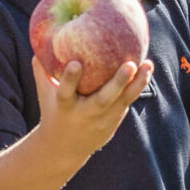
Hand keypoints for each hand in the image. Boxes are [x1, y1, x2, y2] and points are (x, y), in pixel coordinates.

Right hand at [34, 54, 150, 155]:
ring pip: (122, 101)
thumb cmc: (54, 112)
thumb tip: (41, 41)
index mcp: (64, 107)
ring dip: (137, 84)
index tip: (75, 64)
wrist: (65, 149)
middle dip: (117, 82)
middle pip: (103, 99)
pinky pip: (127, 101)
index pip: (65, 92)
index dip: (70, 79)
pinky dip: (137, 86)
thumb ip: (42, 70)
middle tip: (130, 64)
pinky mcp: (114, 121)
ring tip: (148, 64)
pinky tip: (147, 68)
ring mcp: (102, 120)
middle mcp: (85, 114)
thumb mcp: (44, 94)